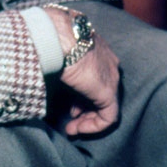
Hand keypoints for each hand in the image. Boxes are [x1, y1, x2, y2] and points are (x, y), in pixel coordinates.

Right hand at [44, 6, 120, 135]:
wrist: (60, 36)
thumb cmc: (55, 38)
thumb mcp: (61, 51)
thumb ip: (65, 64)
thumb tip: (54, 73)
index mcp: (100, 51)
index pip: (96, 78)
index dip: (82, 95)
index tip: (70, 106)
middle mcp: (110, 64)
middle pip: (100, 92)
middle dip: (85, 109)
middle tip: (70, 118)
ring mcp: (111, 78)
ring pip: (105, 106)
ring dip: (87, 120)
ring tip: (71, 128)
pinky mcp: (109, 92)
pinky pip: (108, 117)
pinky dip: (93, 126)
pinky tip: (77, 130)